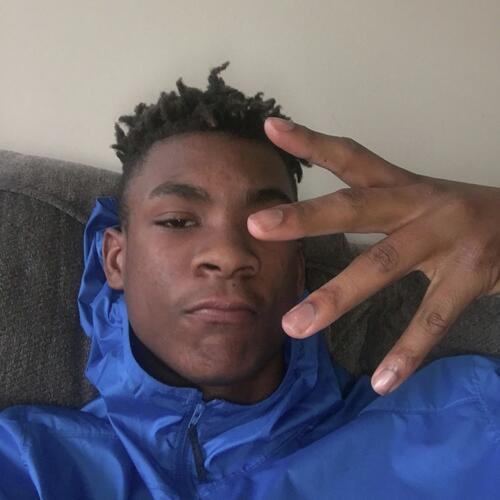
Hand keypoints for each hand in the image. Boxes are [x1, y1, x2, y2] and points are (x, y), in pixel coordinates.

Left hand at [248, 117, 499, 395]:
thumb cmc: (460, 217)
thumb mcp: (417, 200)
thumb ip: (373, 206)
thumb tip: (318, 218)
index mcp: (402, 185)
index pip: (350, 157)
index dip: (311, 142)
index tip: (271, 126)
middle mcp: (420, 204)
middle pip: (355, 205)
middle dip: (305, 216)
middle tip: (257, 225)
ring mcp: (447, 239)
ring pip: (382, 265)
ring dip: (336, 297)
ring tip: (295, 326)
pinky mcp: (471, 277)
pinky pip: (432, 319)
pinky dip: (406, 351)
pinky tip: (382, 381)